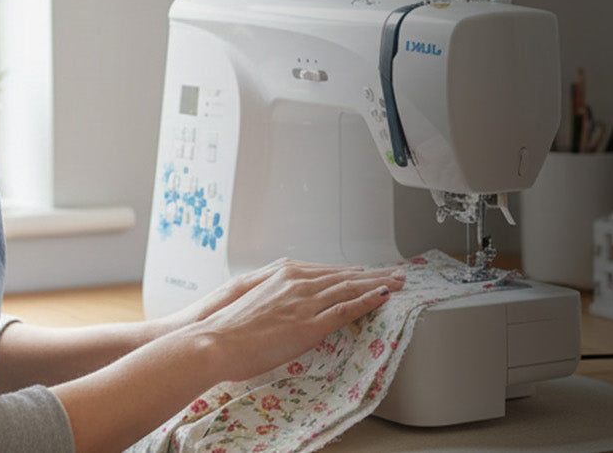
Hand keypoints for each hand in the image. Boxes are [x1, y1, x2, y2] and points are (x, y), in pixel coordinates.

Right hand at [180, 259, 406, 381]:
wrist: (213, 341)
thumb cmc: (227, 328)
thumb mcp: (255, 301)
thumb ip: (277, 299)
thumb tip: (289, 307)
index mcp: (284, 275)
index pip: (328, 272)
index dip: (353, 273)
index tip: (369, 273)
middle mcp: (298, 283)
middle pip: (345, 276)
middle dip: (374, 274)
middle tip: (397, 273)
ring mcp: (304, 302)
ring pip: (351, 288)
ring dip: (378, 284)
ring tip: (399, 282)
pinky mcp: (308, 324)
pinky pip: (346, 310)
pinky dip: (368, 301)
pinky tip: (383, 297)